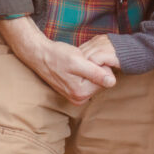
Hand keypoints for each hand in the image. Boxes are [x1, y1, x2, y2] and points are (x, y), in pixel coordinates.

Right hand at [0, 17, 115, 104]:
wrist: (40, 55)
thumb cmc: (58, 55)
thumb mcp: (78, 61)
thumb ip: (95, 73)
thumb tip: (112, 82)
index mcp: (81, 93)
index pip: (105, 79)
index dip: (100, 65)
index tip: (88, 58)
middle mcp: (78, 99)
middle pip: (100, 82)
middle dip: (95, 69)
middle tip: (82, 60)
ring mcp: (75, 96)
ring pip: (93, 80)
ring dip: (89, 69)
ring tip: (78, 62)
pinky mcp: (72, 91)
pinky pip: (86, 80)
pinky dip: (83, 71)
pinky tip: (75, 65)